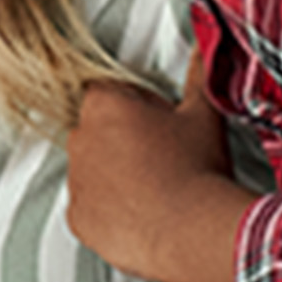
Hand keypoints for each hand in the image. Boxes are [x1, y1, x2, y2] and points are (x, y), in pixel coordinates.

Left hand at [66, 65, 250, 281]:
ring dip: (113, 176)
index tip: (157, 122)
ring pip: (90, 171)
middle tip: (160, 157)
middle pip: (96, 131)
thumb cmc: (197, 169)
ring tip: (154, 190)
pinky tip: (141, 216)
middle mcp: (79, 140)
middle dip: (120, 140)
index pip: (107, 92)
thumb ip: (197, 76)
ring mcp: (76, 182)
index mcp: (103, 106)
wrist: (195, 232)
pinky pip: (89, 210)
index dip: (135, 106)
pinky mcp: (78, 220)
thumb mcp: (203, 115)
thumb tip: (204, 49)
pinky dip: (109, 212)